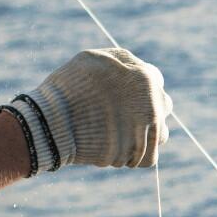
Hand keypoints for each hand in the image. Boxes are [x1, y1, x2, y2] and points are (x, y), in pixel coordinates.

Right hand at [12, 47, 169, 169]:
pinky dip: (135, 156)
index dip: (138, 86)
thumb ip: (122, 63)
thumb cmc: (68, 88)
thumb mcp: (94, 59)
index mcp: (146, 78)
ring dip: (145, 134)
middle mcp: (154, 105)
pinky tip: (118, 148)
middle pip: (163, 106)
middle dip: (147, 109)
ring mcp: (148, 132)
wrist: (53, 124)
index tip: (125, 93)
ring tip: (119, 132)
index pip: (155, 80)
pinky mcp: (138, 155)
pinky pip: (148, 158)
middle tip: (122, 113)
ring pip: (159, 134)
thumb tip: (136, 67)